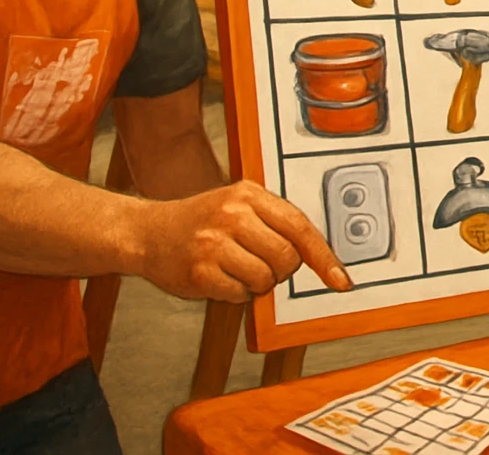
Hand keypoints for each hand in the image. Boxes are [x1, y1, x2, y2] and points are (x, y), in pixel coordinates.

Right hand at [136, 180, 350, 302]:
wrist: (148, 232)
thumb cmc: (203, 222)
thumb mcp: (240, 205)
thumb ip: (276, 223)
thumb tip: (320, 258)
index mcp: (249, 194)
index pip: (300, 227)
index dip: (324, 257)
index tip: (340, 279)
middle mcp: (232, 214)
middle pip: (287, 257)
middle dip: (281, 270)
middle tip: (262, 264)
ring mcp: (214, 243)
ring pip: (265, 279)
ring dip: (257, 283)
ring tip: (236, 268)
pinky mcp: (199, 272)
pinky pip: (240, 294)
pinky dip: (236, 293)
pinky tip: (220, 278)